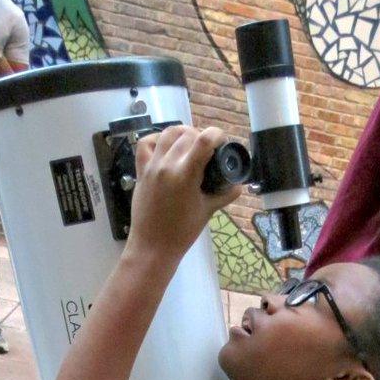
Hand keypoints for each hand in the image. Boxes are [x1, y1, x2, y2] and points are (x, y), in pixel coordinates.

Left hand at [126, 125, 242, 261]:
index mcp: (186, 175)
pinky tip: (166, 146)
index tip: (222, 140)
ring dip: (182, 133)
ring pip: (167, 133)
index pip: (204, 140)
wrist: (153, 247)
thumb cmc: (182, 232)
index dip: (216, 134)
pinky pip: (146, 143)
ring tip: (189, 142)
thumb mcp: (207, 211)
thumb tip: (238, 186)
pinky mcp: (141, 170)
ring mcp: (152, 166)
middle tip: (208, 149)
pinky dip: (157, 139)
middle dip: (201, 136)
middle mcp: (167, 165)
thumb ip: (223, 195)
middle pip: (188, 135)